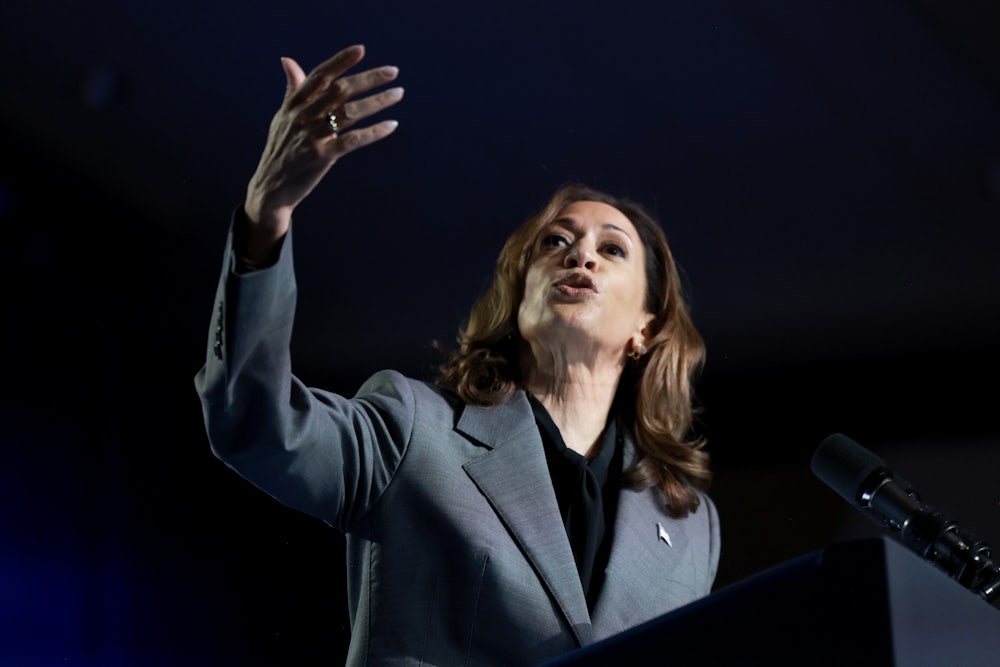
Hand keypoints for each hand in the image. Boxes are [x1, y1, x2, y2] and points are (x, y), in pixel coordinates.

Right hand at [242, 45, 402, 258]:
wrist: (270, 187)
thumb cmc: (281, 150)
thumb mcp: (282, 117)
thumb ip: (292, 89)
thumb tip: (288, 60)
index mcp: (294, 104)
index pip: (320, 76)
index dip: (340, 61)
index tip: (361, 49)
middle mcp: (302, 116)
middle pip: (340, 90)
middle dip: (368, 78)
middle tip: (393, 71)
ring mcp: (312, 136)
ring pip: (349, 112)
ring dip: (377, 101)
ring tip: (398, 93)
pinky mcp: (321, 156)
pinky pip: (352, 141)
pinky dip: (373, 132)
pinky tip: (391, 125)